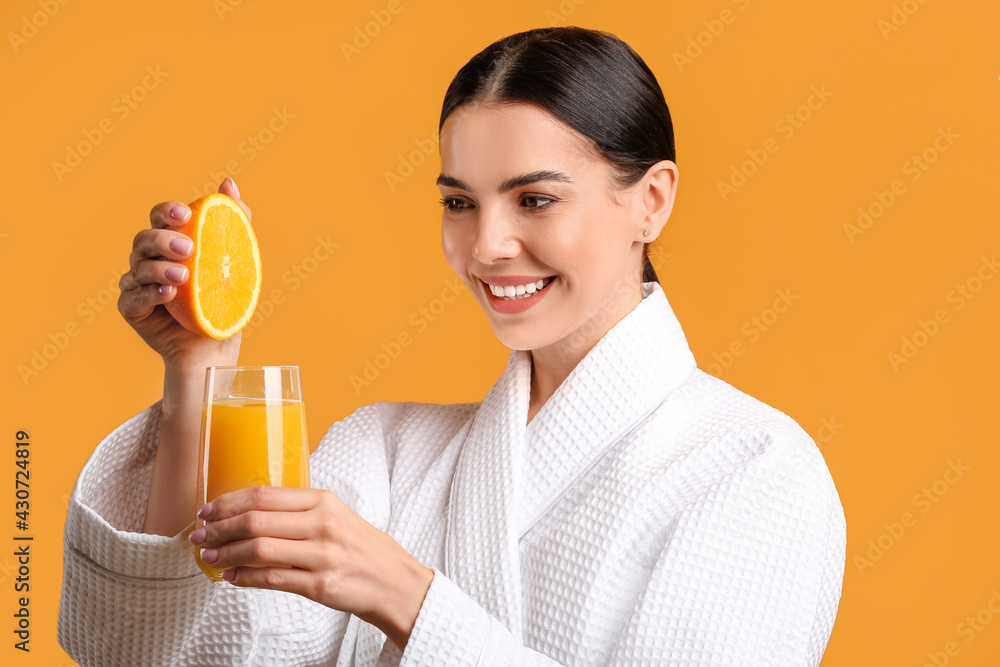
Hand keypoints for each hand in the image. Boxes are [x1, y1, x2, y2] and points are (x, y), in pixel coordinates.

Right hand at [118, 177, 249, 370]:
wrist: (217, 344)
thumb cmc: (224, 299)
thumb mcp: (236, 259)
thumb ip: (233, 221)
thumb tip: (228, 183)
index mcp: (169, 243)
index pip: (159, 217)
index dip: (167, 211)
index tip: (186, 213)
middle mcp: (149, 259)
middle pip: (143, 239)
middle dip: (162, 239)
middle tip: (188, 248)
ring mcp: (138, 284)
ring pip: (138, 267)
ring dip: (159, 269)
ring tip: (184, 276)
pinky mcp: (133, 309)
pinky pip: (134, 297)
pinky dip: (150, 293)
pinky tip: (169, 294)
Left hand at [189, 485, 434, 649]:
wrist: (394, 582)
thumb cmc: (362, 548)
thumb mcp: (336, 516)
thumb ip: (299, 512)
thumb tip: (250, 512)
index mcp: (323, 501)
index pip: (264, 495)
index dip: (229, 502)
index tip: (208, 509)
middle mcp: (322, 524)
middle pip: (256, 521)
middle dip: (220, 528)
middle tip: (200, 534)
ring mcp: (321, 555)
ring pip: (259, 550)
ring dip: (227, 553)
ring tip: (210, 557)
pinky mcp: (320, 585)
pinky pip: (272, 579)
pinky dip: (245, 578)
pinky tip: (232, 576)